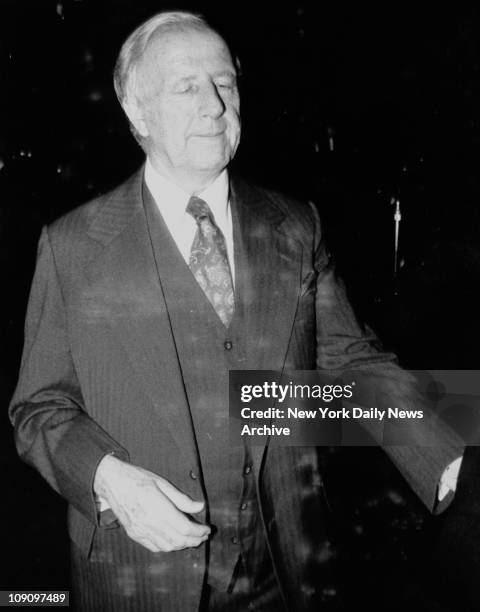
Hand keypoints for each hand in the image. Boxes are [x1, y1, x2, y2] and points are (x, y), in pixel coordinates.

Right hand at [93, 455, 209, 551]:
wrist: (111, 482)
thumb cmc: (137, 478)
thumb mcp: (162, 482)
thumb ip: (181, 498)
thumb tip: (200, 507)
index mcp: (157, 508)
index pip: (184, 528)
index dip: (199, 531)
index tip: (207, 529)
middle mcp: (148, 523)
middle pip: (177, 540)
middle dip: (194, 541)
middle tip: (203, 536)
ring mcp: (140, 531)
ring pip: (166, 547)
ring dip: (182, 546)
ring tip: (192, 539)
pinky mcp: (134, 534)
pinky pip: (154, 547)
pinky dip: (167, 547)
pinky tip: (174, 541)